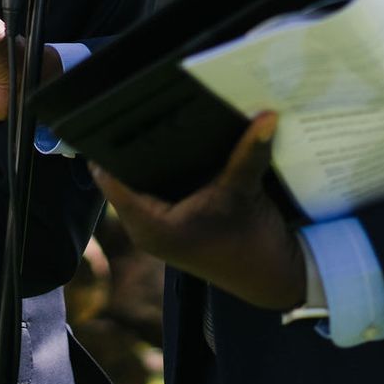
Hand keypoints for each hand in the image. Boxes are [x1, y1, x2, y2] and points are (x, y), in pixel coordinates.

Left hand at [90, 113, 306, 310]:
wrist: (275, 278)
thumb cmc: (253, 245)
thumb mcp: (246, 191)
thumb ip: (250, 152)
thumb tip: (266, 115)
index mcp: (151, 226)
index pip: (110, 179)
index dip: (107, 148)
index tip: (109, 114)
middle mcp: (146, 229)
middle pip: (122, 177)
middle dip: (129, 146)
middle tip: (132, 105)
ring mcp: (156, 228)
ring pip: (138, 182)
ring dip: (146, 158)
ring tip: (147, 114)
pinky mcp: (170, 224)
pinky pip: (154, 189)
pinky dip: (162, 170)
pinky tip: (169, 143)